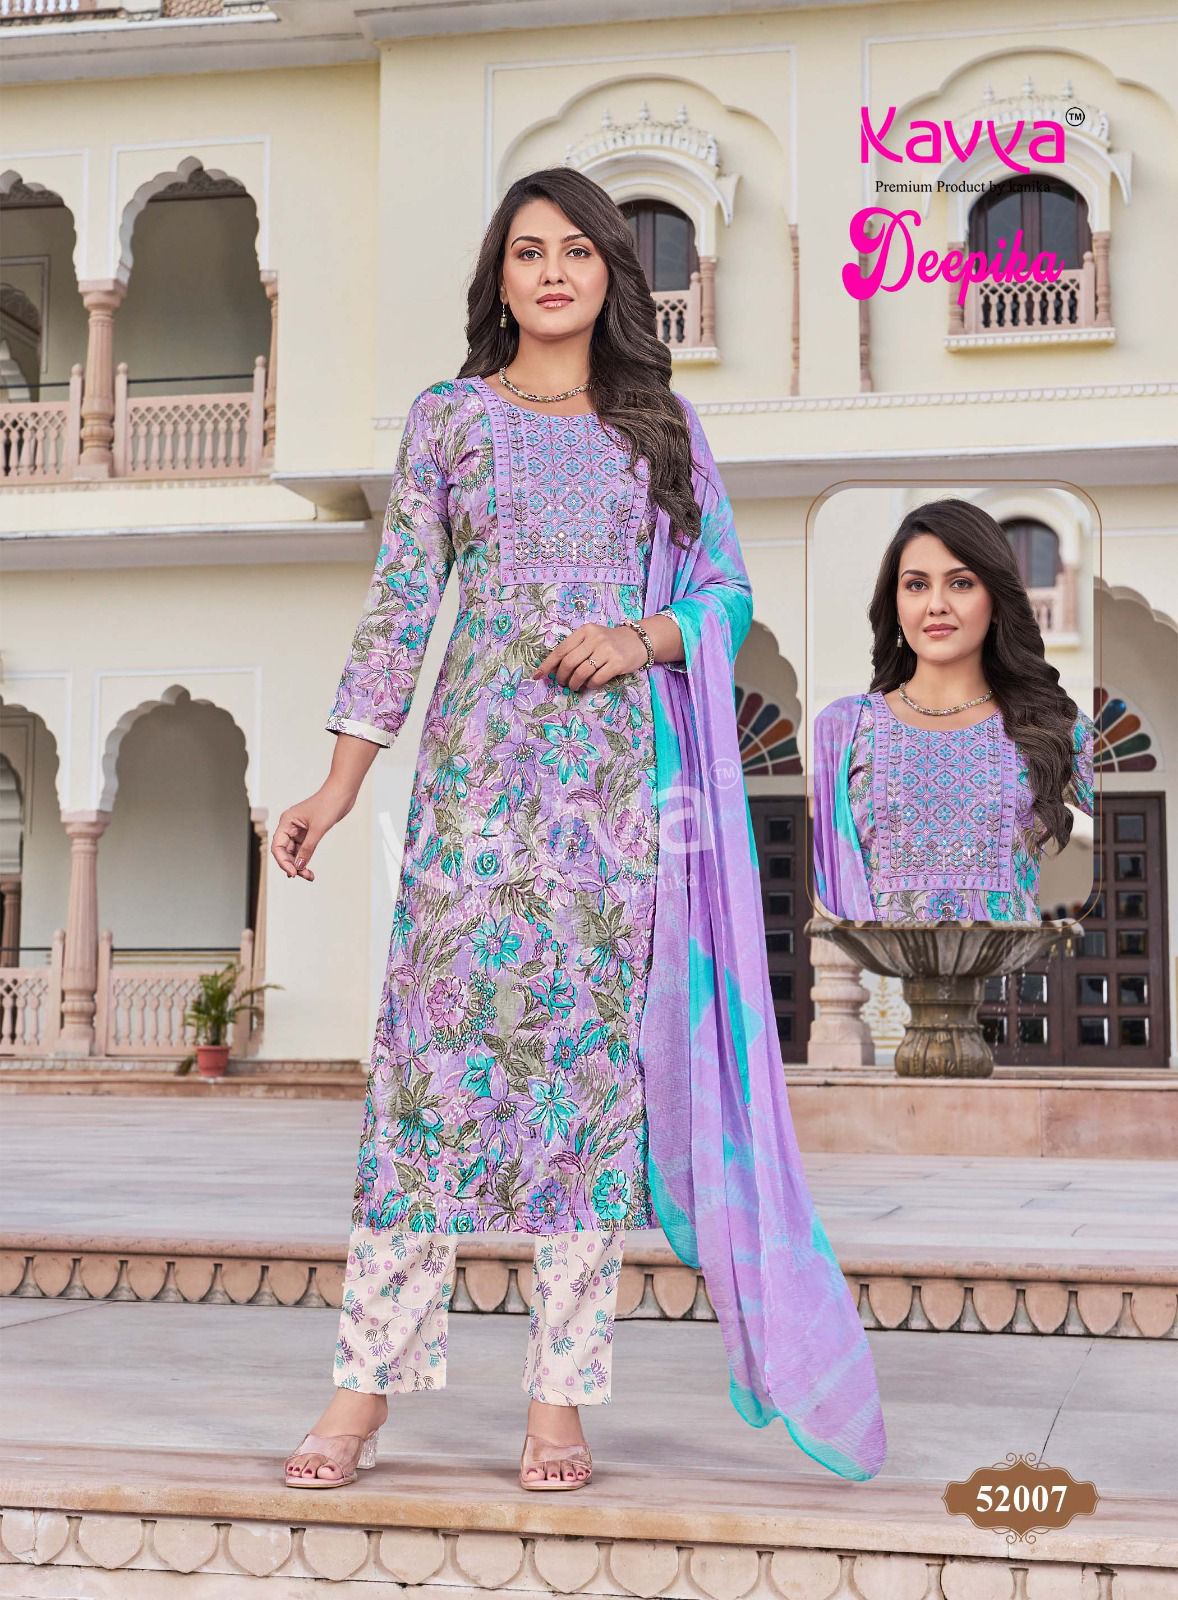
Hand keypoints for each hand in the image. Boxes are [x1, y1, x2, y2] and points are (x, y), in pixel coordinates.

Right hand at [271, 784, 356, 881]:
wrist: (342, 793)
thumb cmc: (329, 804)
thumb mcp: (318, 829)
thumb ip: (308, 848)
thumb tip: (299, 866)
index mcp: (287, 822)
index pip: (277, 846)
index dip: (283, 861)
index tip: (293, 872)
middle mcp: (290, 826)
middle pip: (284, 851)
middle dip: (292, 865)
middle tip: (304, 876)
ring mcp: (299, 829)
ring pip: (294, 852)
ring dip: (299, 864)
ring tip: (309, 875)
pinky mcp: (309, 832)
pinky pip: (303, 849)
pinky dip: (305, 858)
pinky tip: (309, 868)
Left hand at [532, 622, 646, 689]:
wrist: (638, 640)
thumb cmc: (610, 642)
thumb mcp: (591, 638)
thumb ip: (575, 649)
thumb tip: (554, 669)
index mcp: (585, 631)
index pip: (561, 649)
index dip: (547, 665)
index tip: (538, 675)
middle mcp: (595, 638)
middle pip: (569, 663)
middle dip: (562, 677)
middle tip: (562, 683)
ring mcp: (607, 650)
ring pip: (582, 672)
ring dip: (574, 683)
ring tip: (574, 686)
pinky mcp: (618, 663)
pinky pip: (597, 679)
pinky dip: (590, 685)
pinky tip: (590, 685)